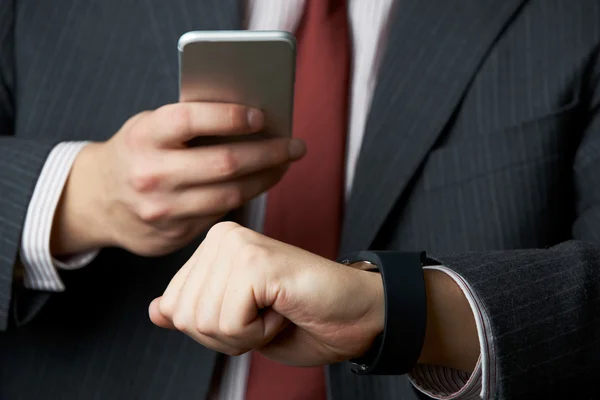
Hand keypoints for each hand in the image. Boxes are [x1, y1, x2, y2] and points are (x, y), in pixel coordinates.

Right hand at [51, 103, 305, 256]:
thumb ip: (189, 122)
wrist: (96, 202)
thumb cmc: (135, 152)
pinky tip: (259, 183)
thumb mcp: (149, 127)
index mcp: (144, 136)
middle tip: (296, 146)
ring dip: (265, 179)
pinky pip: (220, 215)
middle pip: (225, 163)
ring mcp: (162, 210)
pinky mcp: (173, 235)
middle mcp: (151, 174)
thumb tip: (250, 118)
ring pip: (229, 195)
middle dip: (269, 153)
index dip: (232, 117)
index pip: (193, 120)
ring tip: (284, 165)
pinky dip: (244, 197)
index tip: (263, 116)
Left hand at [148, 221, 384, 365]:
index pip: (173, 306)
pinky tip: (283, 308)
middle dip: (226, 335)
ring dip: (245, 334)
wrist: (354, 316)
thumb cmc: (299, 318)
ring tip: (276, 309)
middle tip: (267, 314)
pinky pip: (229, 322)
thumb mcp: (236, 322)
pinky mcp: (256, 260)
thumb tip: (155, 310)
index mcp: (213, 246)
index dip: (213, 330)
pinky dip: (258, 333)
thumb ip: (196, 311)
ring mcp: (237, 244)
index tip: (252, 313)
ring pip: (203, 321)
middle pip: (184, 316)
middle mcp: (221, 236)